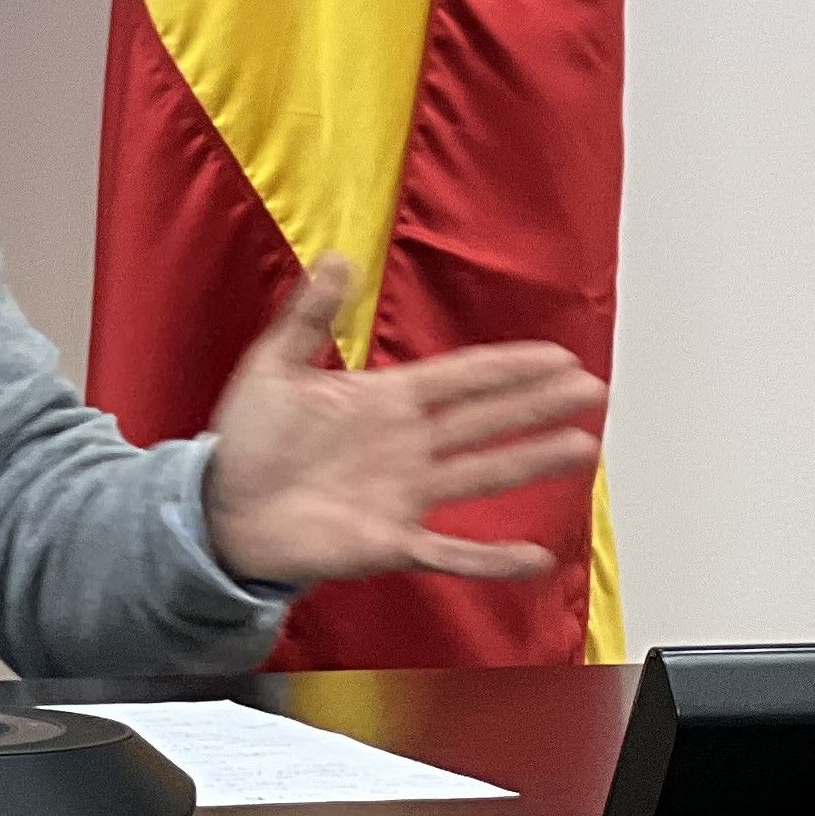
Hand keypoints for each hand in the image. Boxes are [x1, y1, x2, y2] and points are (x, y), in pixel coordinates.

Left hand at [201, 255, 604, 586]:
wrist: (222, 507)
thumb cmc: (248, 437)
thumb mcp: (275, 364)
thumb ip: (309, 315)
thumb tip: (337, 257)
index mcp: (385, 400)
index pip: (462, 378)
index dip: (510, 366)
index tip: (558, 356)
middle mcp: (407, 446)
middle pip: (487, 420)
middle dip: (538, 404)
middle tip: (592, 390)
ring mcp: (405, 495)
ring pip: (483, 475)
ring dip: (532, 462)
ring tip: (584, 447)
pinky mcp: (391, 542)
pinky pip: (451, 553)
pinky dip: (492, 558)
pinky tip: (537, 557)